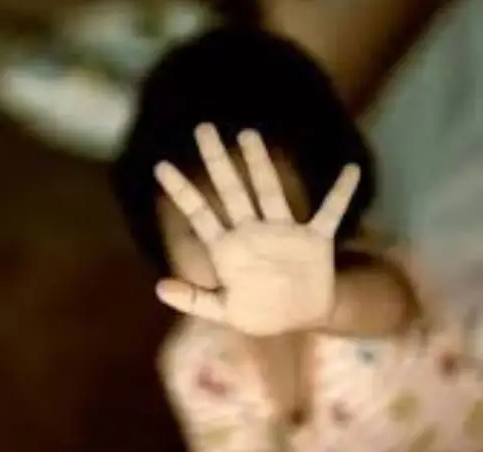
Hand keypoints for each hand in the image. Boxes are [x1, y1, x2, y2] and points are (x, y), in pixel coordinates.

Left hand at [154, 123, 360, 335]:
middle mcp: (252, 231)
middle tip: (203, 128)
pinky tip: (350, 169)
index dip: (180, 190)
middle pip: (231, 190)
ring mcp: (283, 232)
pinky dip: (340, 193)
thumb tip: (159, 287)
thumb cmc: (258, 312)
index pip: (199, 212)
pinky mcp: (315, 239)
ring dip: (259, 163)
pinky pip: (330, 211)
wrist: (300, 318)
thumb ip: (193, 300)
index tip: (160, 166)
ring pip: (268, 190)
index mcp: (227, 248)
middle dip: (217, 160)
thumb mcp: (223, 311)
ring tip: (247, 133)